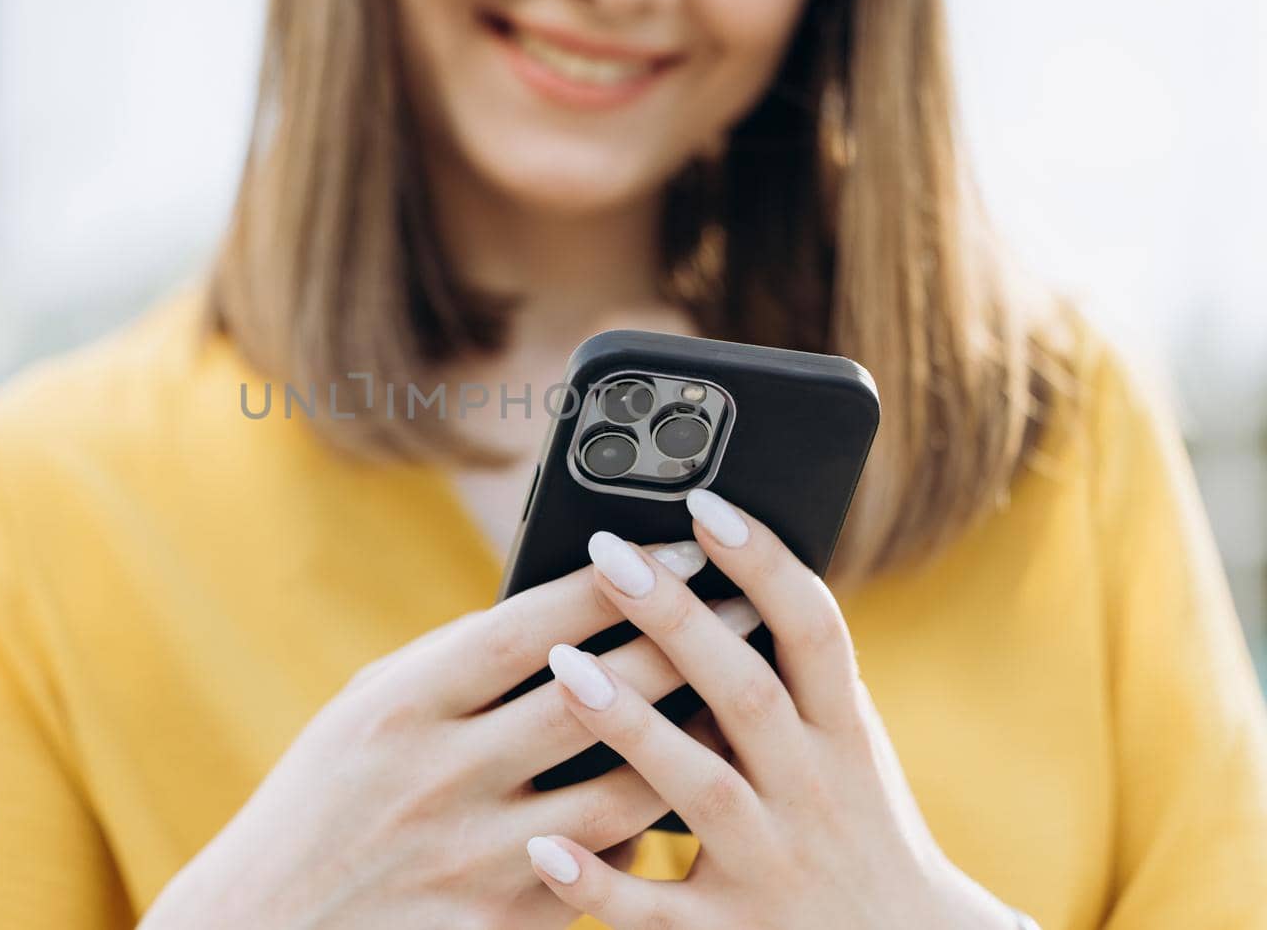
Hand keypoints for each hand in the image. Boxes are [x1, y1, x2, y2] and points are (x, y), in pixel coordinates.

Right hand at [140, 539, 721, 929]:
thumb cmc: (321, 800)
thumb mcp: (366, 711)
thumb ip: (457, 666)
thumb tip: (564, 613)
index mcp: (401, 704)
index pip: (530, 628)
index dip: (618, 585)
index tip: (686, 548)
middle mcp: (441, 776)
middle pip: (595, 697)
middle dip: (686, 643)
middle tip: (751, 604)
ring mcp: (475, 857)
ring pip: (623, 791)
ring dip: (695, 739)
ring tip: (749, 697)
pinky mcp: (502, 924)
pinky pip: (603, 870)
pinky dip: (651, 829)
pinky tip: (696, 795)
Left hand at [523, 489, 1020, 929]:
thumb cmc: (850, 828)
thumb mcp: (841, 749)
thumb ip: (782, 680)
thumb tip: (692, 579)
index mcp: (843, 737)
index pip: (815, 631)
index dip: (765, 563)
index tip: (704, 502)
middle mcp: (813, 794)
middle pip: (747, 693)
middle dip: (678, 620)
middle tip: (607, 553)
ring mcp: (771, 868)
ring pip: (701, 790)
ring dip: (632, 726)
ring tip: (562, 665)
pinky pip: (655, 911)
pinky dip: (598, 883)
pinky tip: (541, 847)